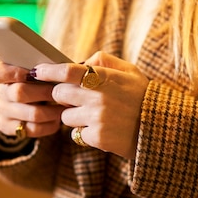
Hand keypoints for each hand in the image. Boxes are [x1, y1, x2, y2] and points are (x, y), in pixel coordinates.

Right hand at [0, 61, 65, 137]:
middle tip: (61, 91)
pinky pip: (32, 129)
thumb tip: (56, 70)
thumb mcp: (38, 71)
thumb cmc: (39, 80)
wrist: (32, 101)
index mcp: (2, 73)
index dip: (12, 73)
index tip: (32, 73)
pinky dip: (49, 125)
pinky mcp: (7, 127)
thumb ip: (42, 69)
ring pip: (31, 113)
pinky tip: (57, 119)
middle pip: (19, 93)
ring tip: (65, 106)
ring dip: (52, 111)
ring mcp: (2, 111)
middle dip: (44, 92)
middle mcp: (0, 92)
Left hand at [31, 51, 148, 158]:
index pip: (67, 71)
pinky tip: (102, 129)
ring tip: (96, 116)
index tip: (36, 71)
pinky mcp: (97, 138)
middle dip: (63, 96)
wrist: (161, 129)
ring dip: (74, 116)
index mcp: (105, 77)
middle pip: (59, 94)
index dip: (48, 71)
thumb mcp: (129, 71)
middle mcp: (98, 97)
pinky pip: (76, 134)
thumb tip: (81, 60)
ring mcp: (97, 118)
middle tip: (76, 98)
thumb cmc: (142, 96)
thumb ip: (103, 61)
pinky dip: (84, 133)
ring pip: (65, 117)